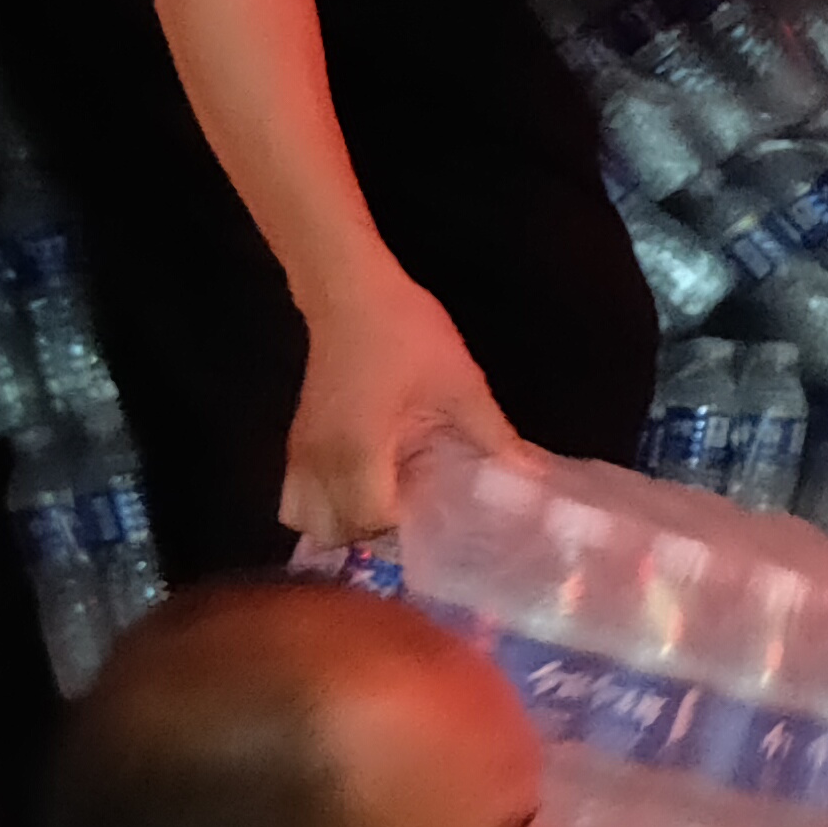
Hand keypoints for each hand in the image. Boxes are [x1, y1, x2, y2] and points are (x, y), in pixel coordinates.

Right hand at [280, 267, 513, 546]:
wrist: (349, 291)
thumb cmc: (405, 333)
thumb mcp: (461, 386)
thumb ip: (494, 437)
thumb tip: (532, 476)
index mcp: (360, 454)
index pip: (372, 522)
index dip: (404, 529)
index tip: (435, 520)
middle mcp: (320, 463)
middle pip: (333, 532)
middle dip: (370, 535)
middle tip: (412, 515)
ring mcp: (300, 452)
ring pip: (303, 518)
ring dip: (340, 522)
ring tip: (382, 502)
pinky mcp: (295, 439)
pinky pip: (294, 494)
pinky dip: (321, 503)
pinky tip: (361, 484)